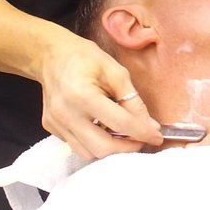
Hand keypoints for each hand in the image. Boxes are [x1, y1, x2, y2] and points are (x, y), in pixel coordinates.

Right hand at [35, 31, 162, 159]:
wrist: (51, 56)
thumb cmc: (86, 59)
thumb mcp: (116, 72)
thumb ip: (133, 101)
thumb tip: (150, 126)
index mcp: (82, 95)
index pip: (119, 123)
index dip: (142, 133)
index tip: (157, 137)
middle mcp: (66, 113)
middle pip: (103, 148)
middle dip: (127, 147)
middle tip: (141, 138)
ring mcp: (56, 123)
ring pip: (89, 153)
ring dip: (111, 148)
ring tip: (122, 134)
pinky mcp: (51, 128)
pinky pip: (77, 146)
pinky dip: (94, 142)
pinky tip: (102, 128)